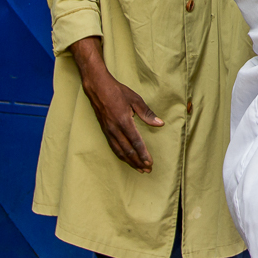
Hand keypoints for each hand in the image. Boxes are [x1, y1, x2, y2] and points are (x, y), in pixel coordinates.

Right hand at [69, 36, 162, 172]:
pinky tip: (126, 159)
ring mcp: (108, 131)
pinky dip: (121, 155)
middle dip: (138, 162)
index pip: (136, 142)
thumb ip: (147, 113)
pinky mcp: (105, 131)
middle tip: (147, 170)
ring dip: (130, 161)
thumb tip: (160, 123)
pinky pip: (113, 147)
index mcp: (124, 121)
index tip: (149, 162)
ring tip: (138, 168)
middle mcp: (115, 129)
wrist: (98, 88)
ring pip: (120, 151)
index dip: (143, 154)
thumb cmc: (118, 92)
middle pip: (128, 151)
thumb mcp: (135, 99)